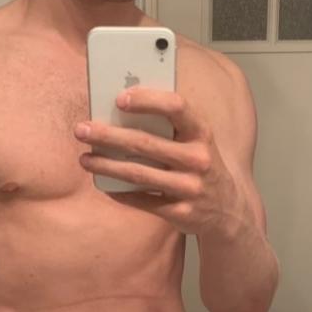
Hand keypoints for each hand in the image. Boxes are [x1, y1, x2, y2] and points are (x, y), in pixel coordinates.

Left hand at [74, 86, 240, 236]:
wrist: (230, 211)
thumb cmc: (203, 166)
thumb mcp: (197, 141)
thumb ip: (171, 125)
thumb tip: (123, 108)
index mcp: (202, 133)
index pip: (176, 107)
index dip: (147, 100)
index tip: (119, 98)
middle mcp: (198, 159)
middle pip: (145, 143)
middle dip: (108, 135)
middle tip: (82, 129)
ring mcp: (190, 188)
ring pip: (138, 174)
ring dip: (106, 165)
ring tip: (85, 159)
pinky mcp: (181, 212)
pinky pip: (142, 201)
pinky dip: (119, 193)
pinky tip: (103, 184)